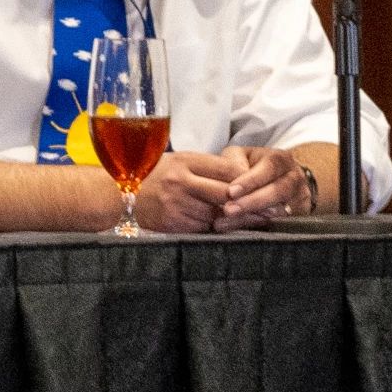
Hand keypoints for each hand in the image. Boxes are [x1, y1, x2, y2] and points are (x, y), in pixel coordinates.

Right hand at [136, 147, 296, 232]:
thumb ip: (206, 167)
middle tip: (273, 209)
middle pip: (225, 194)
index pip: (225, 170)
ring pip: (216, 215)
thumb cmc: (152, 175)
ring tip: (259, 221)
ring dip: (237, 219)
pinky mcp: (173, 225)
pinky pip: (203, 229)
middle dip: (250, 203)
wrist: (118, 196)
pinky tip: (231, 230)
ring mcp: (176, 206)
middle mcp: (180, 183)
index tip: (266, 186)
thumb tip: (240, 175)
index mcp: (184, 162)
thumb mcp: (178, 161)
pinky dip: (217, 229)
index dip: (247, 180)